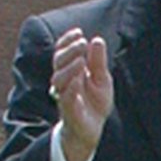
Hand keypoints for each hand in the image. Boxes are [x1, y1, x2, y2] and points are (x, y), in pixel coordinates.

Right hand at [49, 28, 112, 160]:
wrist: (93, 128)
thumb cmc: (95, 102)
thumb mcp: (102, 79)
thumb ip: (98, 62)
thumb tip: (96, 40)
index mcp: (70, 70)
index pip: (62, 51)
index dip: (67, 40)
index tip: (78, 32)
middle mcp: (64, 80)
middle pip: (58, 61)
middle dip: (69, 50)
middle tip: (82, 42)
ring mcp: (64, 94)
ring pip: (58, 78)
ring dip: (69, 67)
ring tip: (81, 60)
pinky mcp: (68, 109)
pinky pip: (65, 97)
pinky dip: (70, 87)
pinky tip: (78, 79)